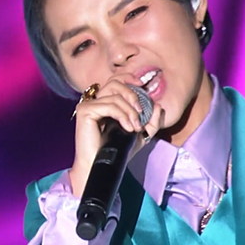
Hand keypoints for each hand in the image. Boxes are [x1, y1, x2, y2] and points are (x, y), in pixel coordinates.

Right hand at [69, 74, 165, 196]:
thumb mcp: (140, 135)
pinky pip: (109, 106)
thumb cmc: (118, 151)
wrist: (103, 166)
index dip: (129, 78)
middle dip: (132, 95)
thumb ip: (151, 121)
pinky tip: (127, 127)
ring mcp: (88, 105)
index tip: (142, 84)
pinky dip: (122, 115)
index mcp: (105, 102)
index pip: (115, 80)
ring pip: (114, 96)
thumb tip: (158, 105)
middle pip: (114, 83)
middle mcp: (95, 101)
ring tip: (135, 127)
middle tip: (141, 112)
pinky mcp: (85, 111)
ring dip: (129, 111)